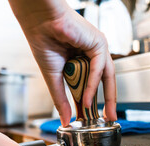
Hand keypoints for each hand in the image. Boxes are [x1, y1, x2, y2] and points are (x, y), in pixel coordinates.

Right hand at [9, 0, 116, 125]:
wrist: (39, 23)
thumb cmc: (44, 42)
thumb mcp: (54, 78)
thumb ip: (62, 99)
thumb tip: (66, 119)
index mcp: (84, 60)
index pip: (95, 83)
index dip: (96, 100)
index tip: (97, 116)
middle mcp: (93, 54)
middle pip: (106, 81)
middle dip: (109, 101)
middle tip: (109, 117)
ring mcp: (98, 49)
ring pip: (106, 76)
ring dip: (104, 96)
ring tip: (99, 112)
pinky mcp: (99, 43)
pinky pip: (99, 68)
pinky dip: (93, 84)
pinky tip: (87, 97)